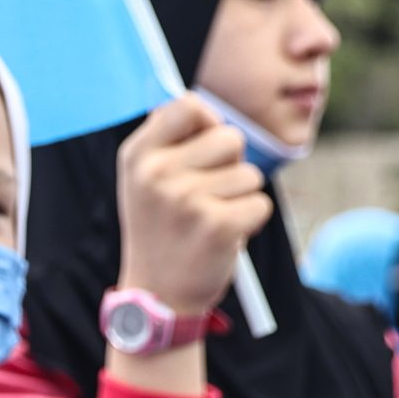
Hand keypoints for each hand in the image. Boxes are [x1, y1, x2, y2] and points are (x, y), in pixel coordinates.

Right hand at [115, 94, 270, 315]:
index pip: (188, 106)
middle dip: (229, 165)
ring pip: (249, 174)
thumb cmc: (161, 228)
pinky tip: (223, 238)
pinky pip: (260, 203)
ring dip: (239, 197)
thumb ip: (167, 140)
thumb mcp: (144, 180)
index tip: (200, 148)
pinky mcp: (218, 225)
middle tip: (204, 197)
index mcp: (138, 157)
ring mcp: (186, 200)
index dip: (207, 123)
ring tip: (209, 221)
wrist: (158, 294)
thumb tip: (194, 103)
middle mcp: (157, 175)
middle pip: (230, 138)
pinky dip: (250, 221)